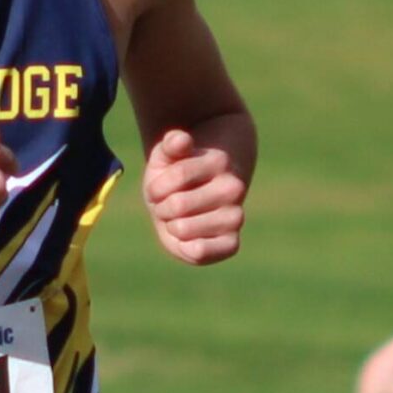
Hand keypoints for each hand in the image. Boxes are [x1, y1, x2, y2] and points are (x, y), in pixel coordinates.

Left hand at [143, 126, 246, 265]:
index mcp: (219, 162)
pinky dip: (185, 248)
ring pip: (183, 229)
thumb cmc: (177, 174)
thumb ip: (171, 144)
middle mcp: (233, 188)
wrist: (199, 196)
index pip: (176, 175)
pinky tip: (188, 238)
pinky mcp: (232, 243)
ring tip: (180, 219)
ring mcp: (236, 216)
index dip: (157, 187)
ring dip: (171, 227)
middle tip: (171, 205)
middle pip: (177, 205)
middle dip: (163, 208)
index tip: (161, 188)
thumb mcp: (168, 155)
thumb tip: (181, 140)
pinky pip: (200, 252)